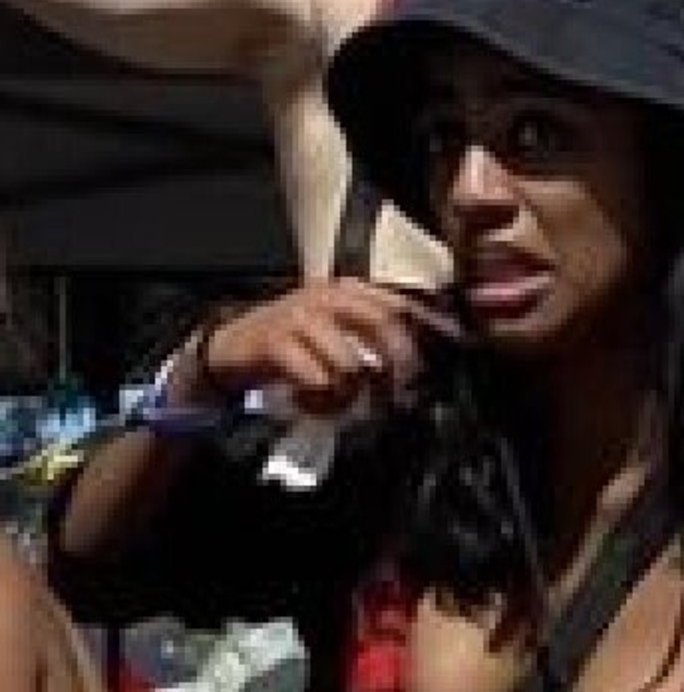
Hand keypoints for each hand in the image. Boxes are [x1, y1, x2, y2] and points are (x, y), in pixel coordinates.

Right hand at [182, 279, 461, 414]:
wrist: (231, 348)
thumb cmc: (292, 345)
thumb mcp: (337, 331)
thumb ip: (376, 337)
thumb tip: (423, 362)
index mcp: (349, 290)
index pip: (402, 304)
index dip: (430, 333)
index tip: (444, 360)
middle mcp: (327, 295)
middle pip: (385, 324)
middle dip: (399, 367)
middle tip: (396, 396)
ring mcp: (301, 316)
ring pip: (351, 363)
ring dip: (351, 395)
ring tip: (336, 401)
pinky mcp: (277, 342)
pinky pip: (318, 381)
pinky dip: (321, 401)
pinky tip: (310, 401)